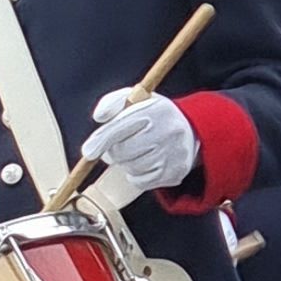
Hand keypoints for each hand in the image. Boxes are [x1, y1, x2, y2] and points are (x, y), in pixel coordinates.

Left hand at [83, 87, 197, 193]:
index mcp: (156, 109)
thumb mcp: (135, 98)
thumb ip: (112, 102)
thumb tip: (99, 117)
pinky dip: (135, 175)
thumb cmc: (154, 114)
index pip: (121, 127)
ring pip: (131, 168)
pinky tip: (143, 162)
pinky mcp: (175, 173)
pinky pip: (140, 182)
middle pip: (123, 152)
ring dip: (125, 162)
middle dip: (112, 152)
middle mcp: (167, 131)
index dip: (101, 140)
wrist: (192, 129)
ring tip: (134, 151)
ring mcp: (173, 154)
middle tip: (115, 148)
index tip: (88, 152)